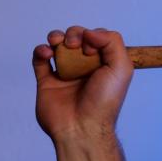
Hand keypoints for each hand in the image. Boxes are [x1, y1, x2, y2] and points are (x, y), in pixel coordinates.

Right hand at [33, 26, 133, 142]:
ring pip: (58, 45)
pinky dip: (41, 50)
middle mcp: (86, 67)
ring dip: (56, 37)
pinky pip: (40, 58)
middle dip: (74, 34)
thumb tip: (89, 32)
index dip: (93, 36)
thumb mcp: (121, 68)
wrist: (82, 127)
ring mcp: (65, 73)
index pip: (97, 38)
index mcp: (105, 64)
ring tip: (58, 43)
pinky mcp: (47, 81)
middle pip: (76, 38)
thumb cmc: (104, 101)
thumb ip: (112, 42)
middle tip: (75, 45)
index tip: (92, 50)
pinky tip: (47, 53)